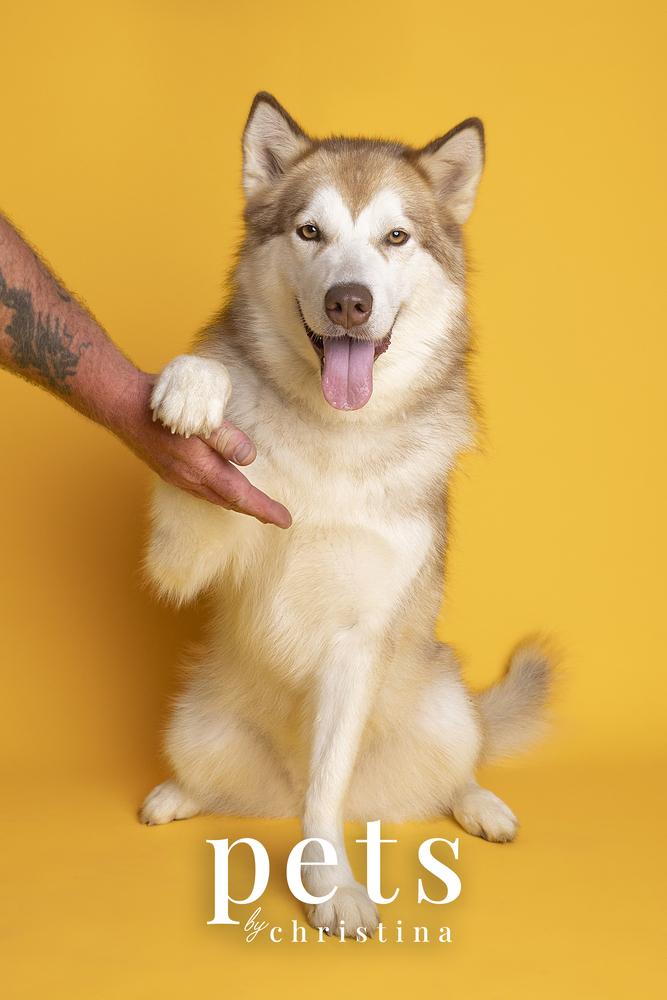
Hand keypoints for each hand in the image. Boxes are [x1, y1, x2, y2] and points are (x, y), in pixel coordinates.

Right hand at [113, 371, 291, 527]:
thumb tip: (249, 458)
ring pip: (213, 496)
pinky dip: (217, 493)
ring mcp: (176, 476)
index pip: (240, 496)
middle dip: (254, 510)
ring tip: (253, 506)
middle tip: (275, 517)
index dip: (264, 509)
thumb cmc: (161, 407)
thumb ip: (226, 439)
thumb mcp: (199, 418)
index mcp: (200, 468)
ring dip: (235, 502)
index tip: (285, 521)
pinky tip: (219, 486)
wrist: (120, 404)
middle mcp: (189, 478)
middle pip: (229, 501)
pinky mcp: (168, 468)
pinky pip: (199, 488)